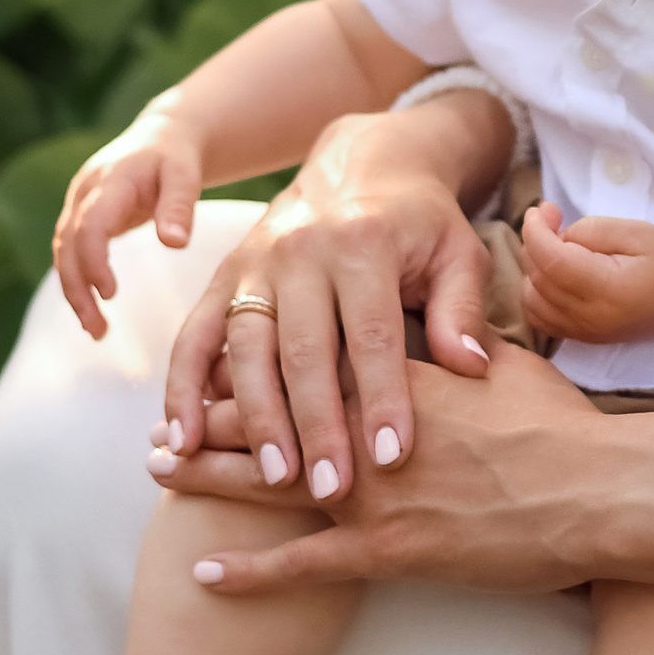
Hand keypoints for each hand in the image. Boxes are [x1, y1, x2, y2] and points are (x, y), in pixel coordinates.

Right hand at [56, 98, 208, 337]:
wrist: (160, 137)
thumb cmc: (176, 158)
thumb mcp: (185, 175)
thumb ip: (179, 207)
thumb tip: (174, 244)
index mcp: (110, 180)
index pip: (90, 224)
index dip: (94, 260)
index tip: (109, 294)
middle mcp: (85, 192)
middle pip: (69, 245)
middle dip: (78, 289)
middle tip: (98, 329)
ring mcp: (78, 203)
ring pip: (64, 252)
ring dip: (74, 291)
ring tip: (96, 330)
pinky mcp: (80, 216)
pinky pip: (70, 251)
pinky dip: (77, 280)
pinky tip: (92, 307)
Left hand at [150, 333, 653, 610]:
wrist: (599, 491)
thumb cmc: (564, 427)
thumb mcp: (509, 364)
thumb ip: (464, 347)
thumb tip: (452, 334)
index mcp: (398, 375)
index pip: (308, 359)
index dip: (254, 364)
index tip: (215, 367)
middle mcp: (370, 426)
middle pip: (270, 413)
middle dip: (210, 418)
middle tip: (159, 424)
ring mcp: (373, 491)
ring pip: (267, 481)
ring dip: (208, 477)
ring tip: (159, 473)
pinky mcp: (387, 550)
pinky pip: (300, 563)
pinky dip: (248, 569)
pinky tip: (204, 571)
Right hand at [159, 100, 509, 498]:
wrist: (359, 165)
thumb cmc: (419, 223)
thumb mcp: (457, 251)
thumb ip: (461, 309)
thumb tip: (470, 368)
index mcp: (364, 242)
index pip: (372, 333)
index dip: (381, 398)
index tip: (391, 457)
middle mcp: (301, 250)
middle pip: (305, 349)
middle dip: (317, 425)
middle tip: (331, 489)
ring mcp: (254, 264)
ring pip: (247, 349)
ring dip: (256, 419)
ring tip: (275, 479)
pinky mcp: (222, 277)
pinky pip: (194, 337)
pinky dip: (183, 389)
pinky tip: (184, 441)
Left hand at [517, 204, 653, 347]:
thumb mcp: (636, 231)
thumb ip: (592, 230)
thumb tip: (556, 235)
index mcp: (607, 289)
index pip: (552, 261)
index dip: (536, 231)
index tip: (540, 209)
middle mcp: (590, 317)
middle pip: (538, 278)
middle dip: (535, 242)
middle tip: (553, 217)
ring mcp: (584, 332)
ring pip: (532, 299)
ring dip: (534, 268)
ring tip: (555, 245)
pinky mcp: (582, 337)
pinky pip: (540, 317)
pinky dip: (536, 292)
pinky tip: (553, 272)